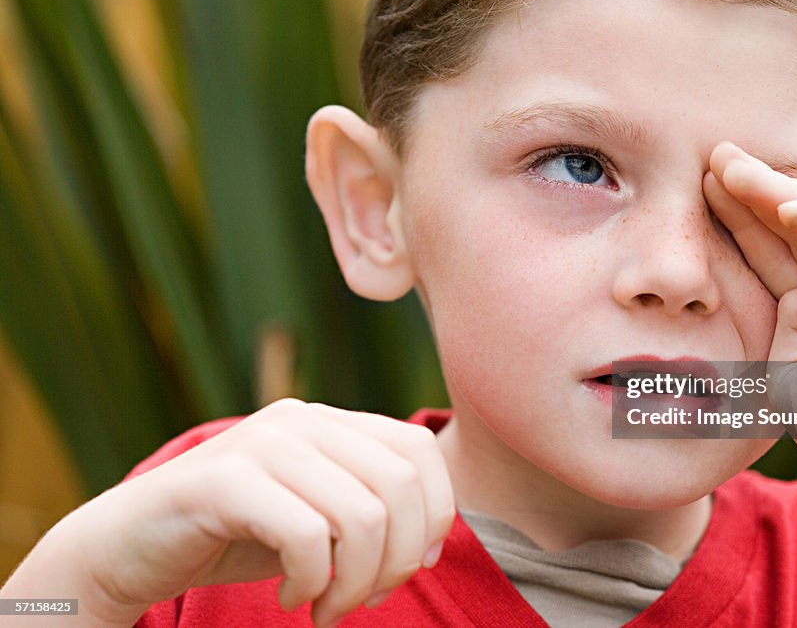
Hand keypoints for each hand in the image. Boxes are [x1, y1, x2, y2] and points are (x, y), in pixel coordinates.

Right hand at [44, 399, 454, 626]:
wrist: (128, 546)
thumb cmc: (237, 537)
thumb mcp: (317, 516)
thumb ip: (370, 509)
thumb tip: (433, 540)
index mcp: (331, 421)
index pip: (420, 449)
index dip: (435, 514)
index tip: (414, 566)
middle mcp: (302, 419)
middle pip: (401, 486)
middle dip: (399, 560)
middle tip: (363, 601)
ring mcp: (264, 444)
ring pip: (363, 517)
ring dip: (354, 584)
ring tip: (325, 609)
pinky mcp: (226, 480)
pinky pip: (308, 537)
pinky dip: (310, 584)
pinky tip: (287, 598)